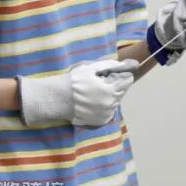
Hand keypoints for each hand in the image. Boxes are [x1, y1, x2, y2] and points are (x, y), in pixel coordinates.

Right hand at [18, 58, 138, 127]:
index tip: (110, 75)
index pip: (128, 80)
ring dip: (110, 96)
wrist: (58, 99)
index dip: (120, 75)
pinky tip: (93, 102)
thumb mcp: (92, 68)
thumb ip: (111, 65)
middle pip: (122, 91)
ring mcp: (105, 114)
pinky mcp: (100, 121)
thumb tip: (127, 64)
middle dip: (115, 86)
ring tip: (94, 93)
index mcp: (111, 90)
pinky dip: (104, 106)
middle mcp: (111, 104)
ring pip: (115, 102)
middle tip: (100, 83)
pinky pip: (108, 112)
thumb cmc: (75, 81)